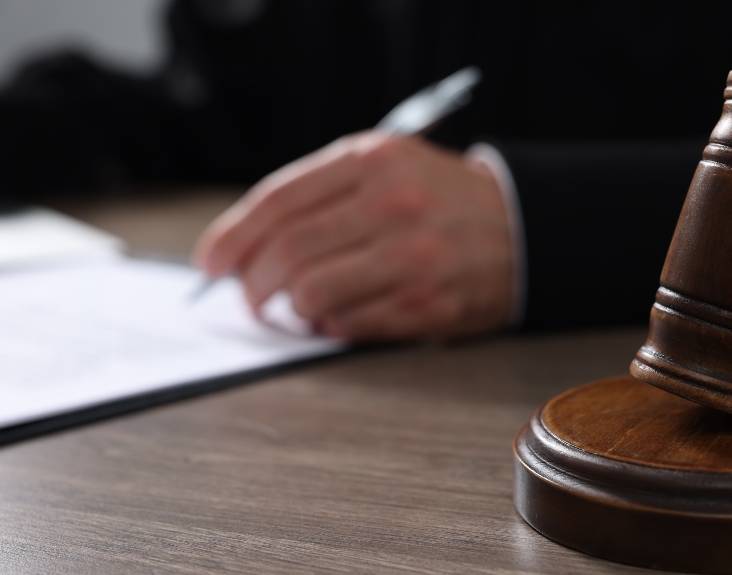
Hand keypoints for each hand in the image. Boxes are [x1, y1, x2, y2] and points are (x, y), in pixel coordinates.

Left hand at [194, 131, 513, 341]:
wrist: (520, 228)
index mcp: (375, 160)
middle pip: (288, 252)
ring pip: (312, 294)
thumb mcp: (384, 165)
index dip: (233, 236)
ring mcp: (413, 258)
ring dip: (287, 309)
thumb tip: (244, 243)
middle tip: (248, 295)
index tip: (211, 262)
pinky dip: (327, 325)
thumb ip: (319, 192)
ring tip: (290, 307)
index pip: (280, 201)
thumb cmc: (438, 198)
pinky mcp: (427, 306)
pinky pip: (349, 325)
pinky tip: (333, 316)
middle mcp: (394, 205)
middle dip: (252, 282)